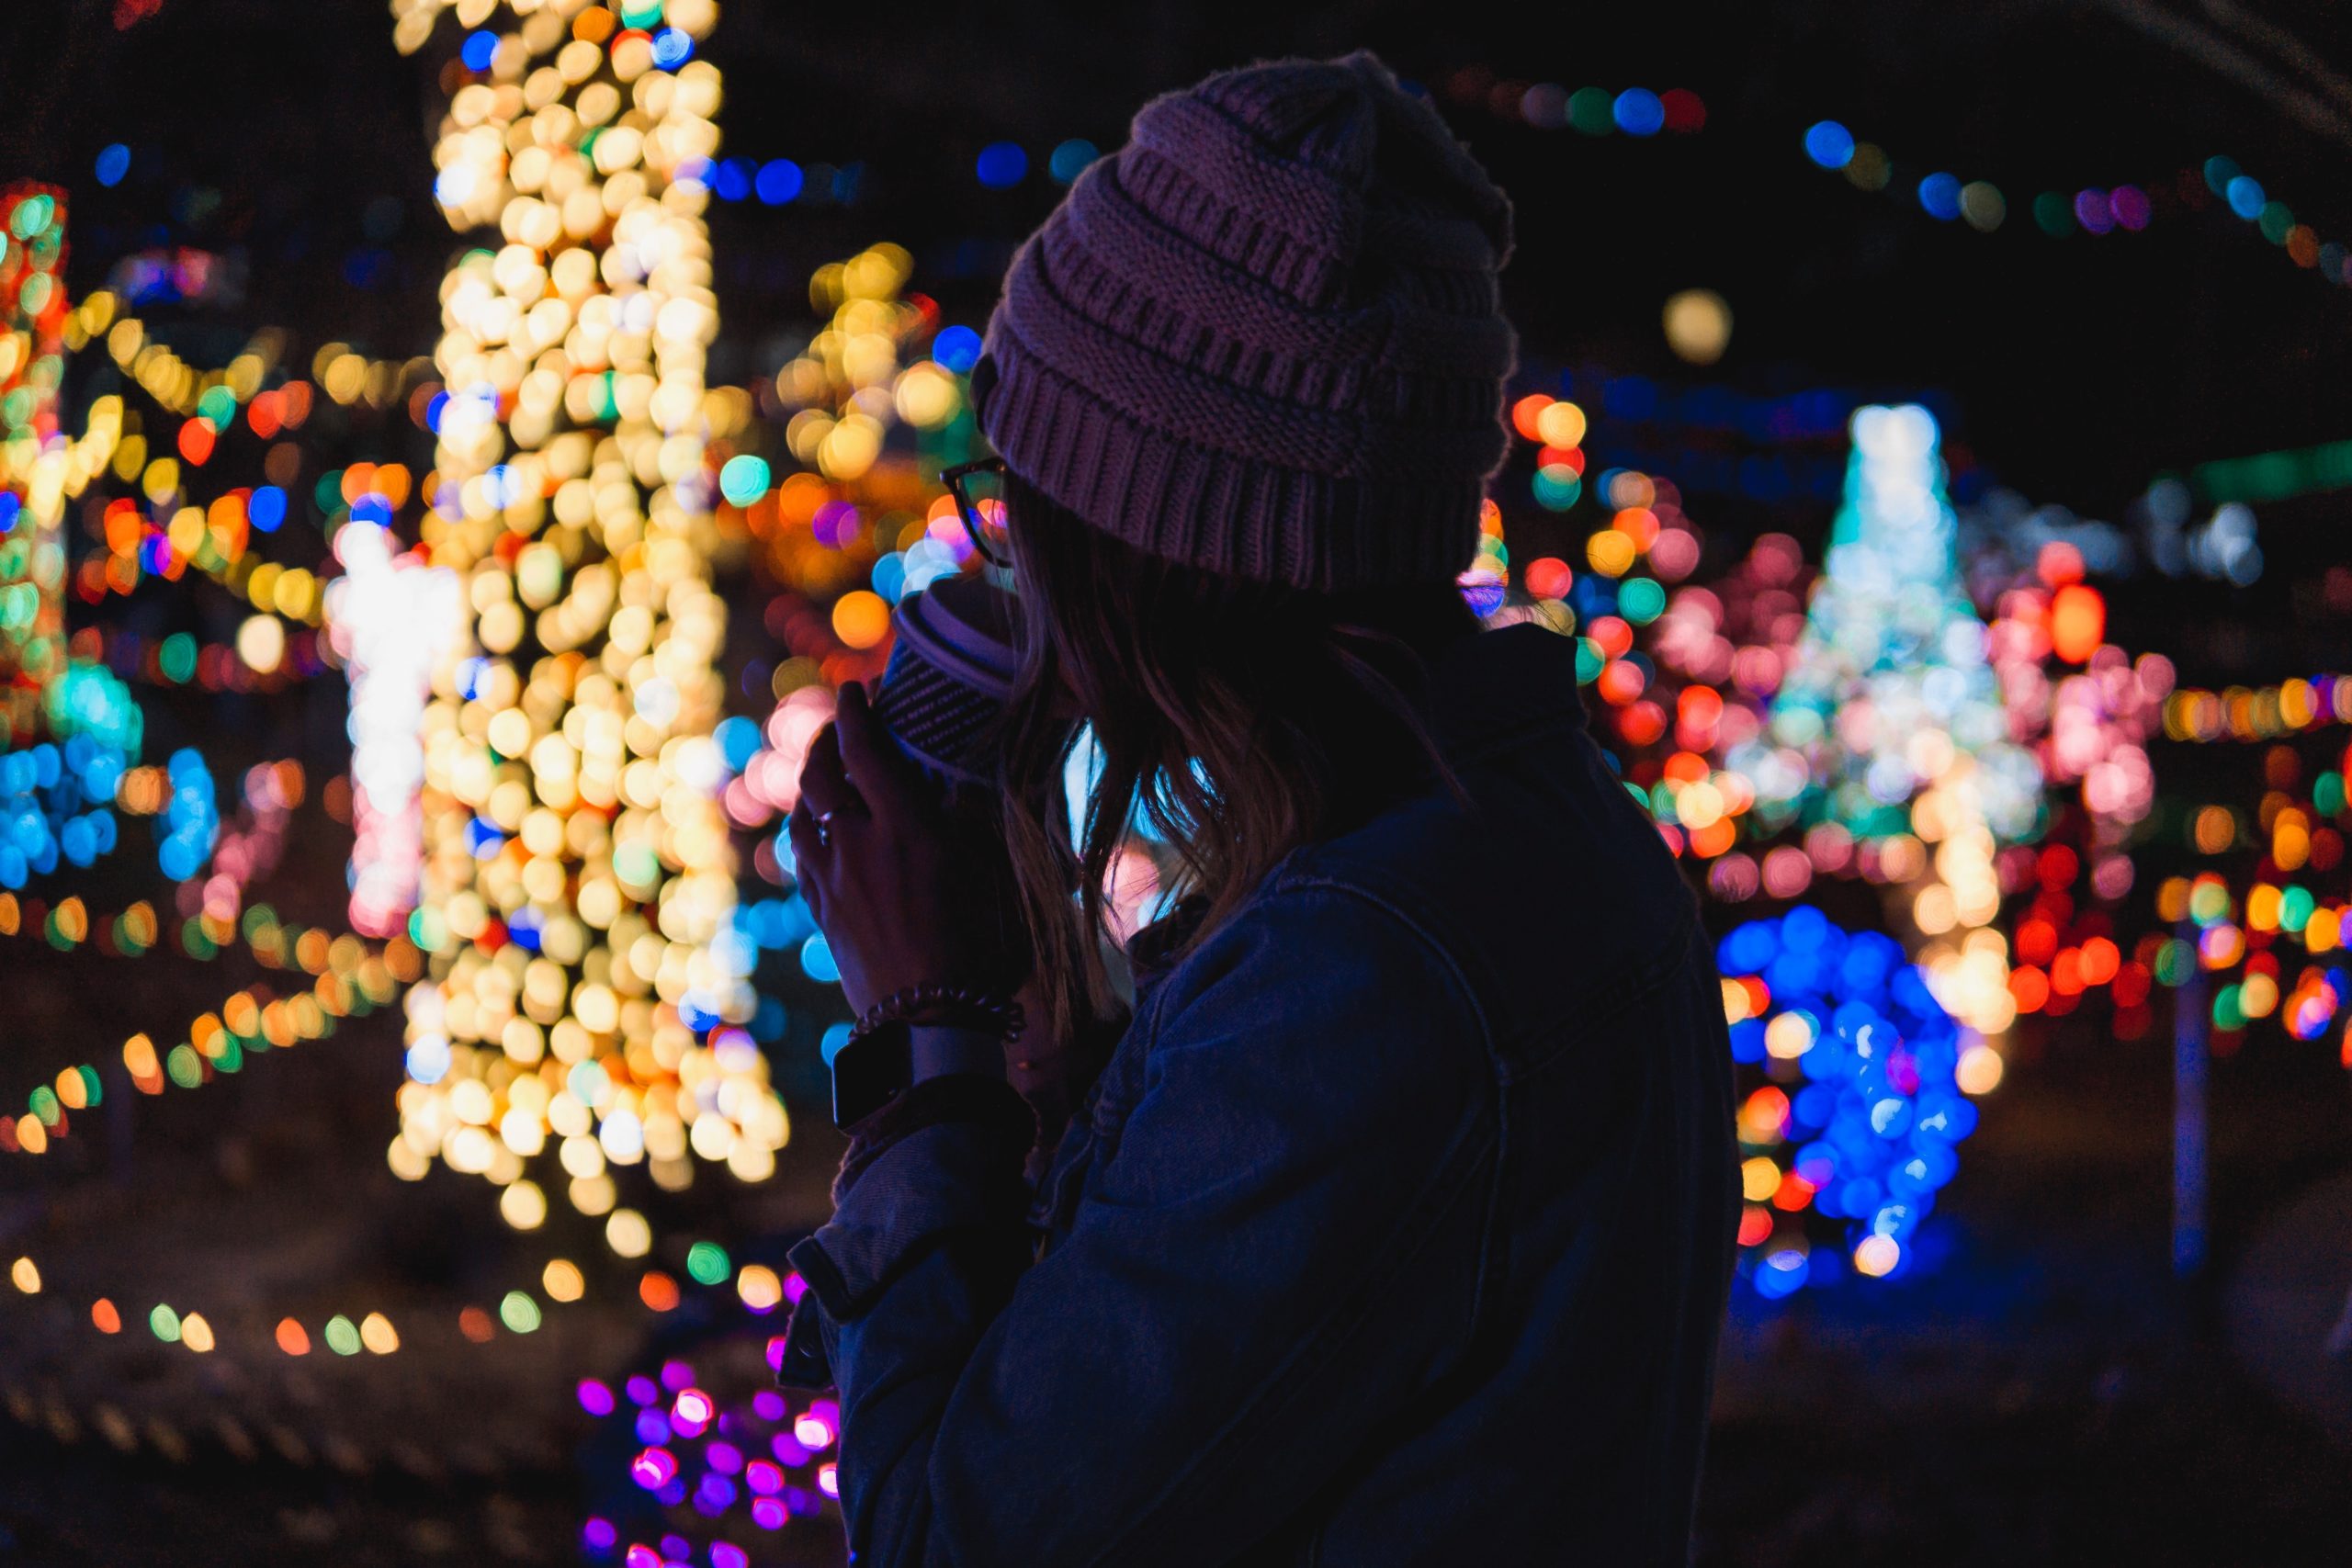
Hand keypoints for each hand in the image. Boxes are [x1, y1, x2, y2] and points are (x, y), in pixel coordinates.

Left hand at [787, 682, 1028, 1021]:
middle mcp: (861, 847)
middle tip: (841, 723)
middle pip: (822, 773)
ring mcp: (834, 880)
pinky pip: (803, 853)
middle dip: (827, 739)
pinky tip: (819, 826)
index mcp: (909, 829)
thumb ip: (974, 825)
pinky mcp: (822, 912)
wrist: (928, 1022)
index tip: (858, 689)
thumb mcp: (992, 877)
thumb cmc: (980, 952)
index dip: (857, 712)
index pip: (867, 750)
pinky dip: (808, 825)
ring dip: (811, 782)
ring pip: (804, 812)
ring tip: (827, 770)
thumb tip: (966, 787)